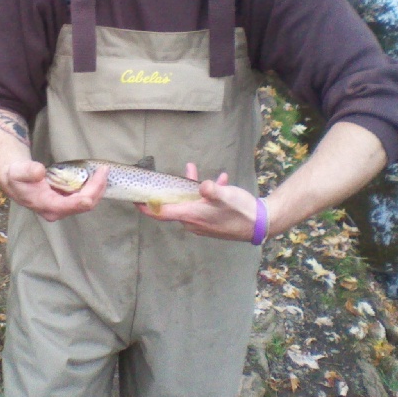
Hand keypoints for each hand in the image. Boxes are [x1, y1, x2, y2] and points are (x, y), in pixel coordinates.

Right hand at [2, 160, 108, 221]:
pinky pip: (83, 198)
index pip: (72, 205)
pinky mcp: (65, 202)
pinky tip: (97, 177)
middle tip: (104, 170)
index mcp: (46, 205)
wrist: (13, 180)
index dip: (89, 193)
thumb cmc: (16, 176)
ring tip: (103, 172)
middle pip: (84, 204)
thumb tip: (39, 172)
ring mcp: (62, 208)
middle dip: (97, 188)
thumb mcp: (18, 171)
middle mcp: (56, 211)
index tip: (99, 178)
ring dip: (97, 189)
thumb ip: (28, 171)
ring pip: (86, 202)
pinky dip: (92, 189)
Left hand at [137, 163, 259, 241]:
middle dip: (171, 189)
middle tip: (168, 175)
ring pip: (189, 203)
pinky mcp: (213, 221)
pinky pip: (203, 206)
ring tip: (194, 172)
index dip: (146, 206)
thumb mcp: (226, 196)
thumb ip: (211, 189)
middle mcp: (194, 222)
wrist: (262, 224)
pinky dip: (206, 194)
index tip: (135, 199)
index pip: (161, 213)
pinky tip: (220, 181)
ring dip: (190, 188)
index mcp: (191, 215)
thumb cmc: (242, 211)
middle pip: (174, 205)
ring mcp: (203, 223)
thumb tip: (201, 185)